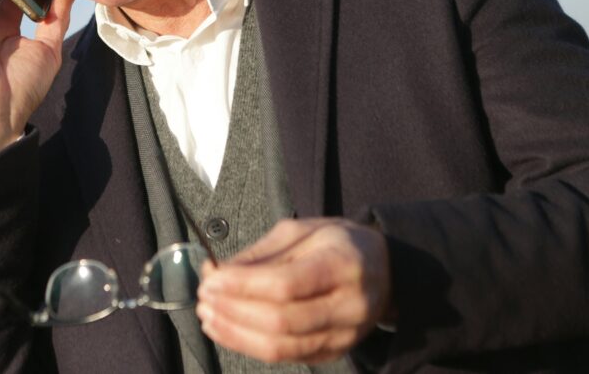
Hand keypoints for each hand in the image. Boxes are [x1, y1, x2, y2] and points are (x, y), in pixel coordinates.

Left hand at [196, 218, 391, 364]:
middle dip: (234, 311)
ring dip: (236, 333)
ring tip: (208, 316)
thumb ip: (260, 253)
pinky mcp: (333, 353)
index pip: (287, 283)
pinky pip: (286, 356)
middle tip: (204, 298)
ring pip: (281, 346)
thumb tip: (216, 273)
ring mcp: (345, 335)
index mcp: (344, 264)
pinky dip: (249, 345)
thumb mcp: (302, 230)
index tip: (211, 280)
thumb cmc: (336, 243)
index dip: (243, 285)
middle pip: (282, 320)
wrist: (384, 269)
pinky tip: (226, 329)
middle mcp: (350, 305)